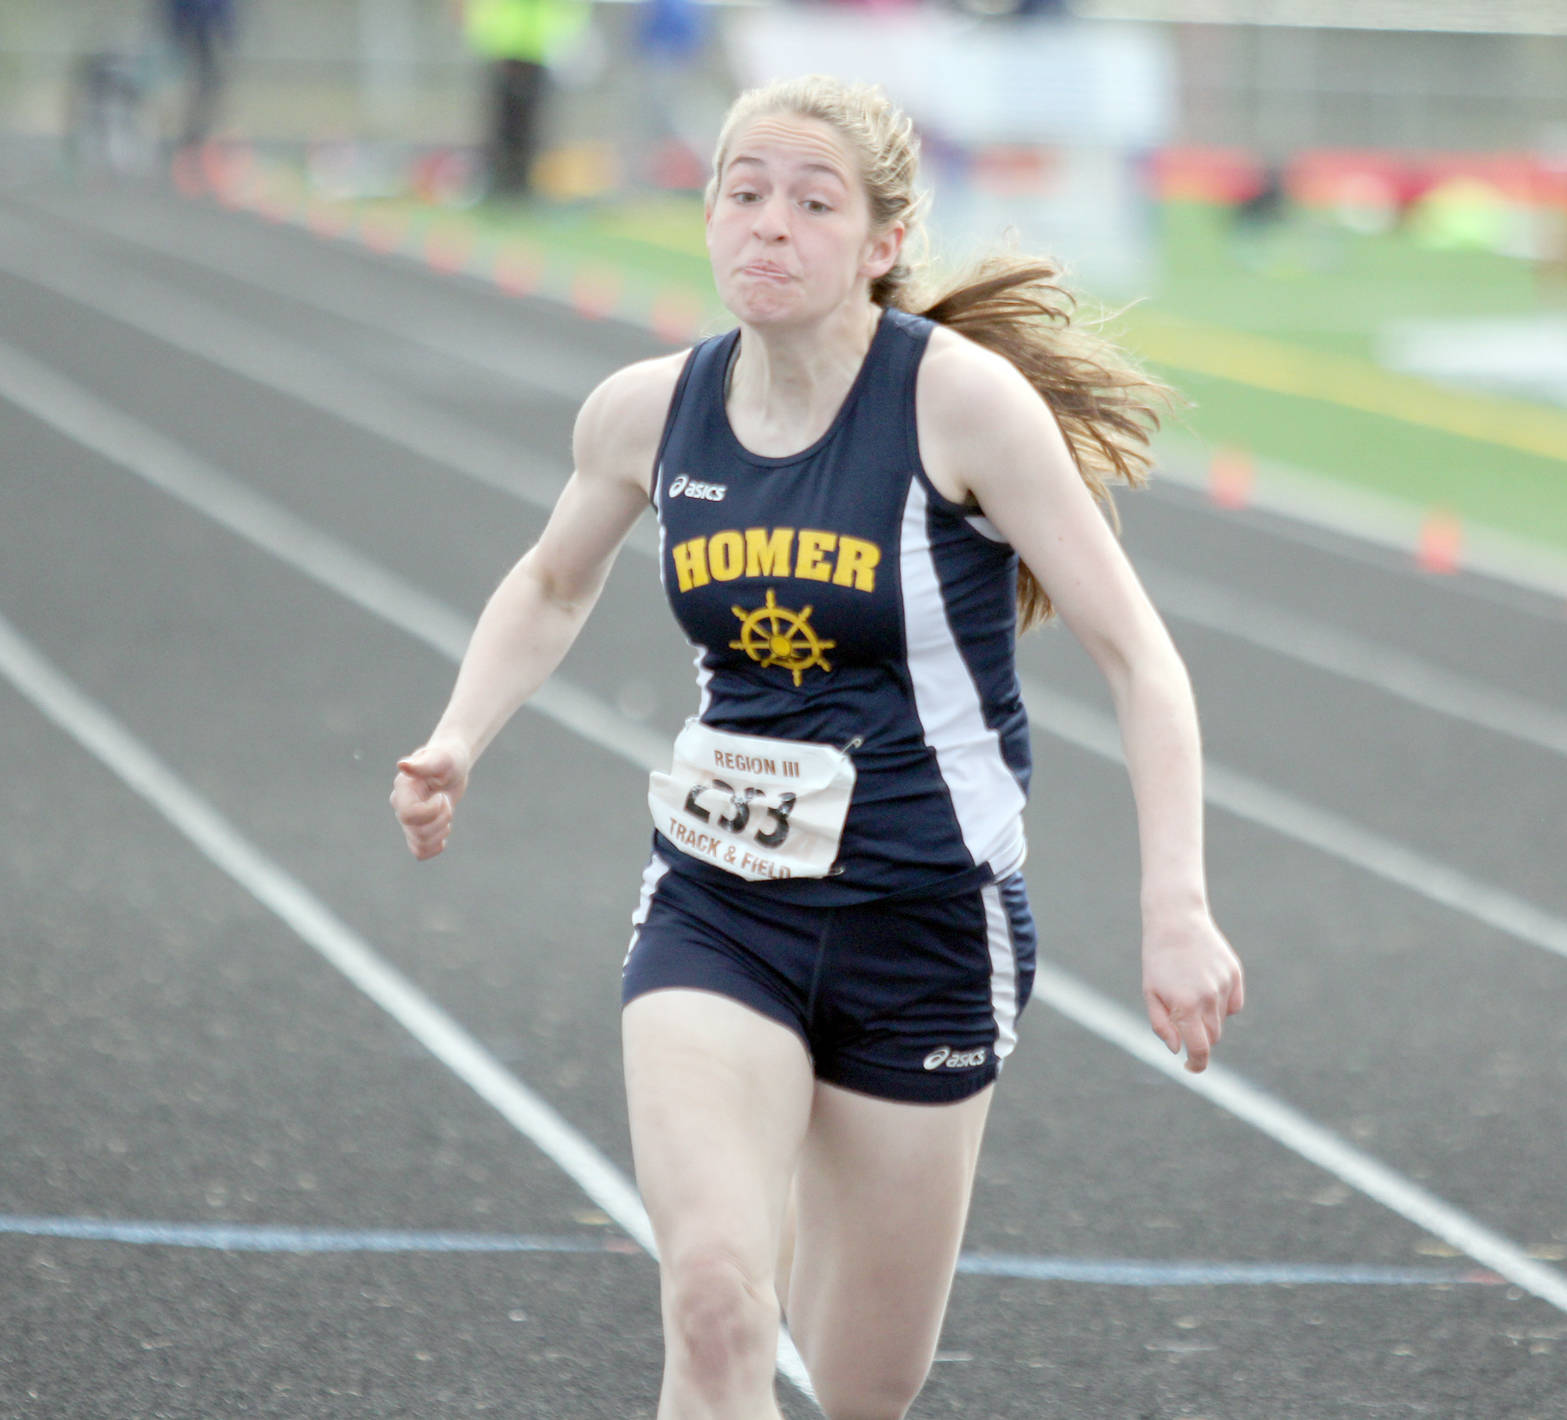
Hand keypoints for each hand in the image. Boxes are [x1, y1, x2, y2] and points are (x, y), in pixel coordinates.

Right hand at [390, 738, 471, 859]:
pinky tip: (443, 831)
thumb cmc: (448, 759)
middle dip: (441, 820)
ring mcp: (408, 818)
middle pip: (416, 831)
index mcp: (402, 789)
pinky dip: (434, 846)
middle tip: (446, 801)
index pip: (409, 814)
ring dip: (441, 831)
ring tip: (446, 812)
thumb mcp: (441, 760)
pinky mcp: (417, 827)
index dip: (432, 811)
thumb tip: (402, 765)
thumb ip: (423, 765)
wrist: (453, 767)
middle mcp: (400, 805)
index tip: (442, 796)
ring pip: (420, 843)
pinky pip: (420, 850)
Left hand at [1142, 908, 1244, 1073]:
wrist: (1176, 920)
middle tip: (1183, 1020)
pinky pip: (1233, 1004)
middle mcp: (1209, 998)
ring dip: (1208, 1018)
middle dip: (1199, 1037)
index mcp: (1185, 1006)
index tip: (1191, 1068)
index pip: (1200, 1049)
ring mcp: (1225, 986)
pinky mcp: (1235, 974)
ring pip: (1222, 1020)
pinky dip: (1222, 1004)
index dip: (1197, 1064)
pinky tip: (1206, 985)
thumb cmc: (1158, 959)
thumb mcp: (1150, 992)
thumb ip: (1162, 1026)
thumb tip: (1177, 1049)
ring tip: (1189, 992)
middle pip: (1212, 1037)